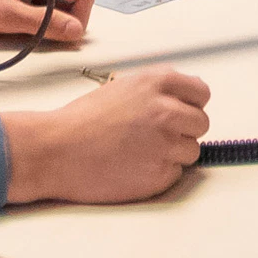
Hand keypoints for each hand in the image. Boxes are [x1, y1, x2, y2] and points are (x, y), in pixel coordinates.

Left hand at [0, 0, 89, 45]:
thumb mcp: (7, 17)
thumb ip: (44, 24)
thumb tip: (74, 30)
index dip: (79, 17)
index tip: (66, 33)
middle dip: (62, 20)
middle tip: (41, 34)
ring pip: (55, 1)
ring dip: (46, 18)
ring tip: (22, 25)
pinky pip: (39, 1)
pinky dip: (34, 14)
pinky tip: (17, 19)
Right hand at [5, 69, 210, 204]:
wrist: (56, 150)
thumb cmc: (81, 120)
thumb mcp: (122, 87)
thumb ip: (156, 90)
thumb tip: (183, 98)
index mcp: (158, 83)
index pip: (201, 92)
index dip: (190, 104)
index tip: (182, 112)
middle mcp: (167, 111)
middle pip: (201, 123)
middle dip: (184, 130)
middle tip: (157, 136)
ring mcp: (166, 144)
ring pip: (191, 150)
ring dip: (173, 154)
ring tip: (140, 152)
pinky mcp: (160, 174)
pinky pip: (174, 173)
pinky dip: (159, 173)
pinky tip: (134, 167)